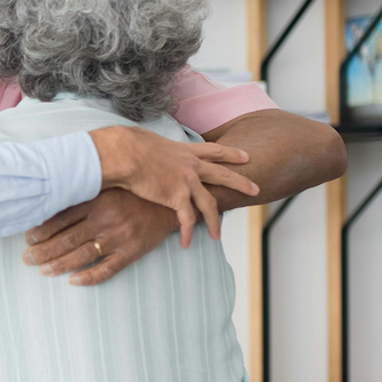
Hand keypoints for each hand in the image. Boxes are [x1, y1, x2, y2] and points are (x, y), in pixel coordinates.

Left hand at [23, 190, 179, 285]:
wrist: (169, 204)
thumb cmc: (133, 194)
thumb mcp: (108, 187)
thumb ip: (84, 194)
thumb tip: (53, 201)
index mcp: (96, 201)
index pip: (61, 219)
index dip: (41, 231)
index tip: (28, 239)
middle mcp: (104, 220)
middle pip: (66, 240)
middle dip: (43, 252)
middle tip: (27, 259)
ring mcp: (118, 238)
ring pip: (81, 256)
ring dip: (58, 265)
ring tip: (43, 271)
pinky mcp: (130, 253)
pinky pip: (106, 269)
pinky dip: (89, 277)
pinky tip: (73, 281)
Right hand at [89, 127, 258, 247]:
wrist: (125, 154)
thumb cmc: (128, 144)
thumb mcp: (146, 139)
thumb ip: (151, 145)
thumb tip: (140, 143)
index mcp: (184, 151)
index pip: (213, 151)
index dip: (231, 153)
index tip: (245, 156)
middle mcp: (190, 166)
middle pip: (222, 175)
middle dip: (241, 182)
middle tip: (255, 189)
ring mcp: (187, 182)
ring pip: (209, 204)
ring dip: (214, 221)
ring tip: (217, 234)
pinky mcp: (177, 197)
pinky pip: (186, 219)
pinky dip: (186, 232)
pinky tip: (185, 243)